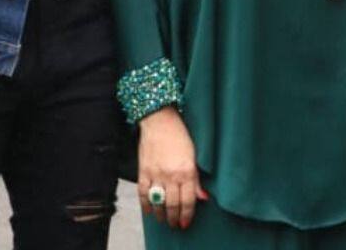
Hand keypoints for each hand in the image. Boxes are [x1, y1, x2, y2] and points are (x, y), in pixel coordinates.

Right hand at [138, 106, 204, 229]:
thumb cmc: (180, 136)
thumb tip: (203, 198)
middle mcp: (171, 175)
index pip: (188, 200)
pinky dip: (145, 204)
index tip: (186, 223)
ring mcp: (156, 174)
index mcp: (186, 171)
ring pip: (158, 202)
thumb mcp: (194, 156)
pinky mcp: (143, 171)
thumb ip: (196, 179)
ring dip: (160, 215)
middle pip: (172, 205)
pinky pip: (143, 193)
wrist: (159, 121)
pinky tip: (149, 210)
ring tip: (163, 220)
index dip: (187, 215)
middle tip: (175, 224)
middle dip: (174, 218)